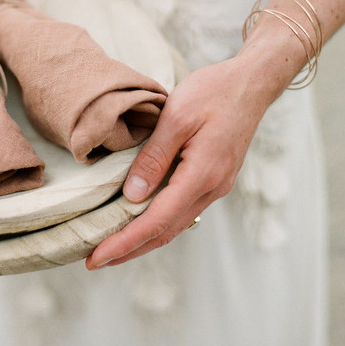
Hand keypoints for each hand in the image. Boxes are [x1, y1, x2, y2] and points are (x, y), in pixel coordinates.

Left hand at [85, 56, 271, 268]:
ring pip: (174, 225)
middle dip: (128, 250)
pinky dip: (157, 223)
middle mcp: (212, 188)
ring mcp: (215, 186)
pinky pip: (181, 210)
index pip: (156, 221)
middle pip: (165, 232)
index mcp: (202, 175)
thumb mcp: (177, 117)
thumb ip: (154, 157)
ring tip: (111, 249)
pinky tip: (139, 222)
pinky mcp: (213, 179)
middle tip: (93, 262)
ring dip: (142, 240)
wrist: (250, 83)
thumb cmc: (214, 92)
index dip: (124, 242)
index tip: (96, 257)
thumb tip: (132, 196)